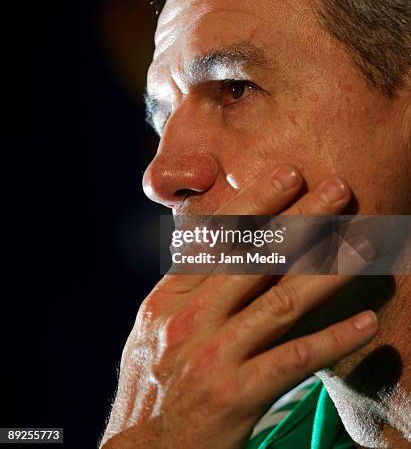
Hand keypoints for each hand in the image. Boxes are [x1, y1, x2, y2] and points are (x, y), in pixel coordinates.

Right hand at [100, 165, 377, 448]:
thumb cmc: (153, 382)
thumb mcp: (156, 325)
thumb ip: (188, 286)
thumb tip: (217, 244)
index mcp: (171, 296)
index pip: (217, 238)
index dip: (255, 202)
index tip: (287, 174)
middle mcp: (192, 318)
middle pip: (255, 258)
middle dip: (301, 219)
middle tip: (338, 188)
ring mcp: (214, 355)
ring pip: (281, 302)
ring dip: (328, 269)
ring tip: (363, 243)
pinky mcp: (237, 394)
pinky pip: (295, 360)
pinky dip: (333, 340)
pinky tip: (367, 323)